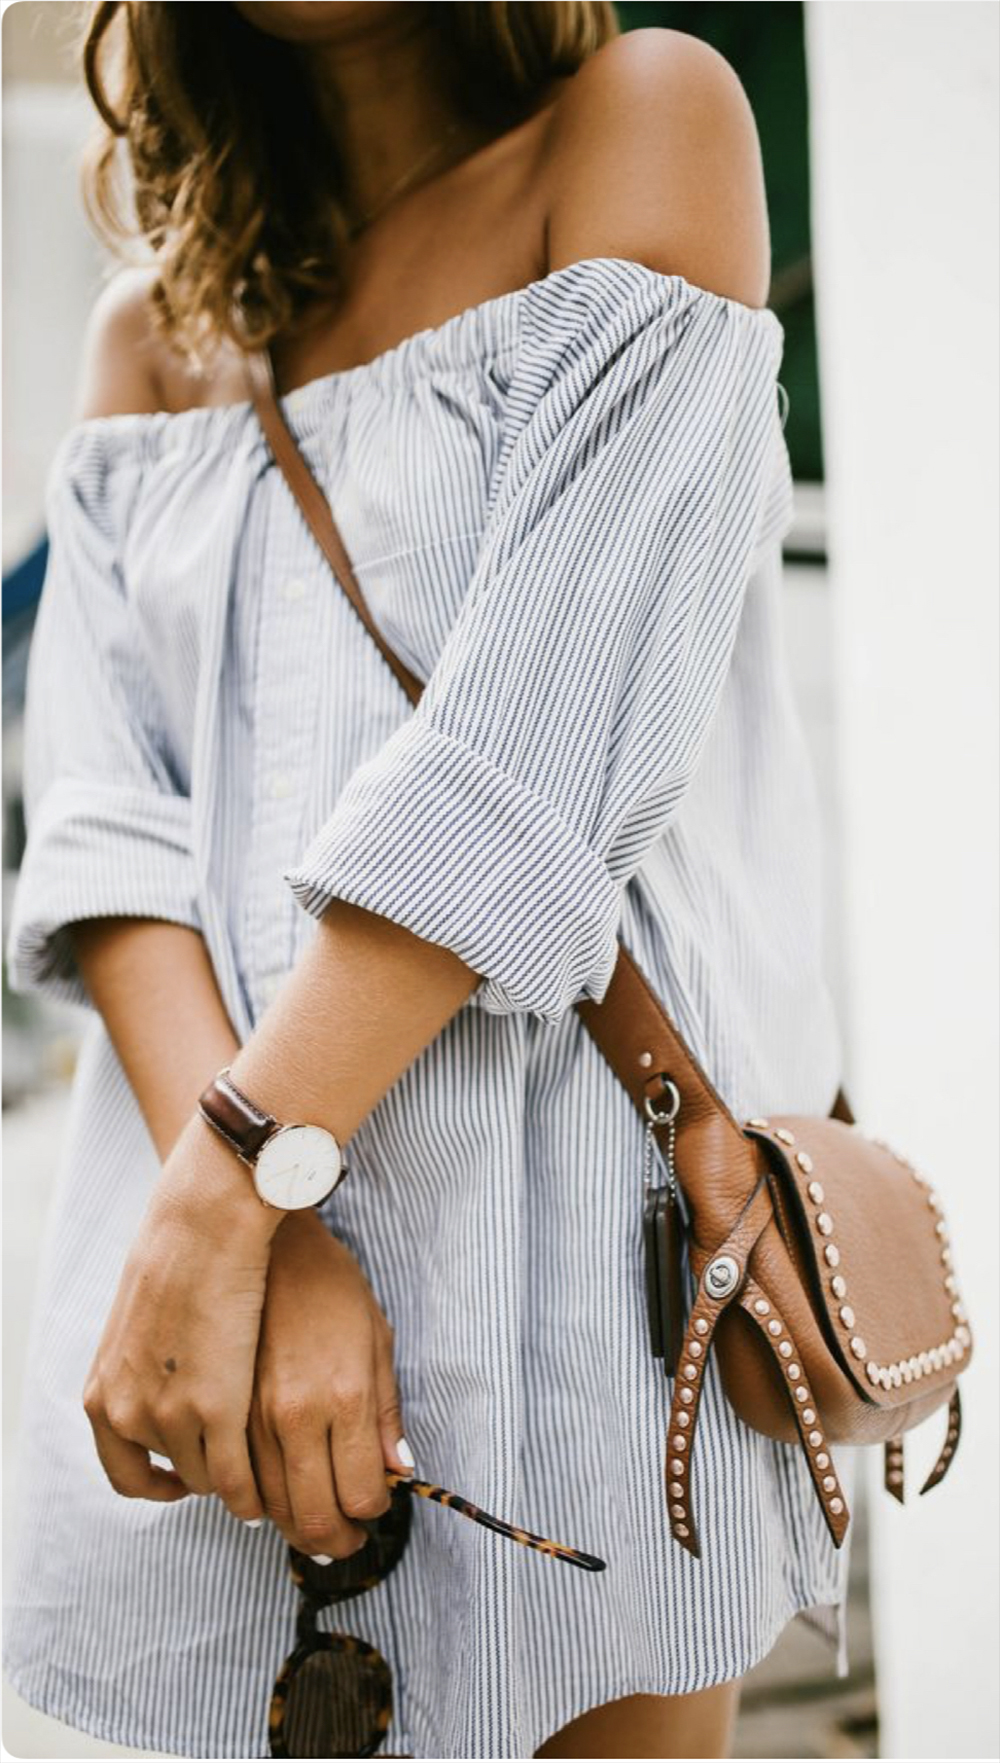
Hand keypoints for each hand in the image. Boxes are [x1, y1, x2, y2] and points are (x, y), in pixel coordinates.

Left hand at [83, 1110, 279, 1520]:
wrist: (202, 1225)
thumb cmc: (179, 1257)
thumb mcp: (137, 1325)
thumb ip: (141, 1367)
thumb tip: (160, 1384)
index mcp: (105, 1395)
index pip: (124, 1473)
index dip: (157, 1484)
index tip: (184, 1478)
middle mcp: (128, 1414)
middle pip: (171, 1473)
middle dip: (203, 1471)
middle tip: (234, 1465)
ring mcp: (169, 1417)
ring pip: (206, 1478)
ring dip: (232, 1479)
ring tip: (260, 1469)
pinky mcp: (215, 1411)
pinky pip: (234, 1478)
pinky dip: (251, 1491)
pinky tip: (268, 1486)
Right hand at [249, 1208, 412, 1559]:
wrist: (263, 1245)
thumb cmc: (330, 1285)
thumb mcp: (376, 1339)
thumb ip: (385, 1412)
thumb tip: (398, 1470)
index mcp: (345, 1397)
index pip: (362, 1496)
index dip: (374, 1512)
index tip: (376, 1504)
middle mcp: (296, 1416)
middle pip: (315, 1517)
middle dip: (338, 1540)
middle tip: (348, 1539)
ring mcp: (251, 1417)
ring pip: (272, 1508)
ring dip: (298, 1527)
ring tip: (317, 1521)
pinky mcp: (219, 1411)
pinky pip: (237, 1481)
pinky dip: (259, 1499)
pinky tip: (276, 1491)